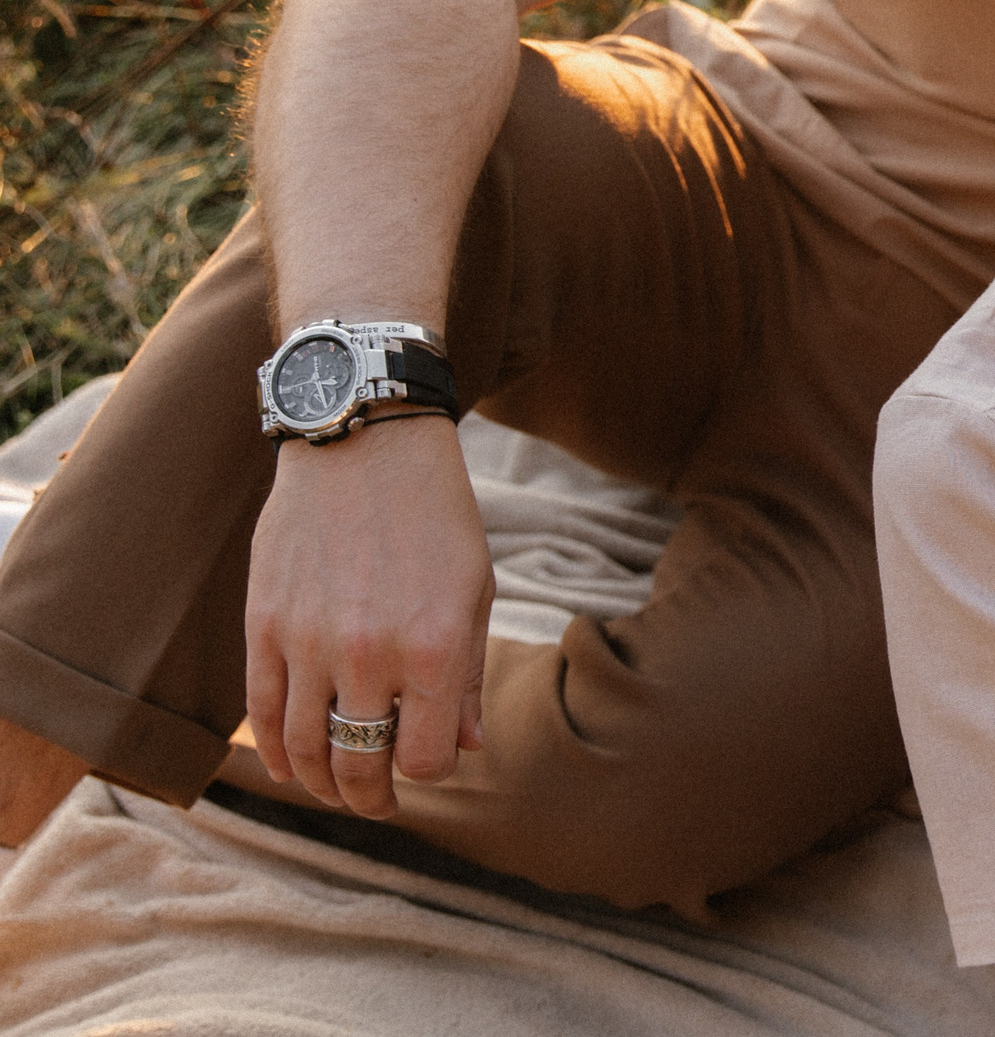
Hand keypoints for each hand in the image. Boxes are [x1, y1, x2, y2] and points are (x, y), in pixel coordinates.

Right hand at [244, 417, 493, 818]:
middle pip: (360, 764)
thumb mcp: (476, 590)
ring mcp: (309, 643)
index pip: (424, 758)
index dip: (427, 769)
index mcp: (434, 650)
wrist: (363, 447)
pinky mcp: (263, 625)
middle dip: (371, 796)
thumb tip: (467, 747)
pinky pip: (262, 710)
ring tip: (336, 792)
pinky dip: (272, 750)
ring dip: (320, 785)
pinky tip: (288, 766)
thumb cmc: (436, 516)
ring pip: (304, 749)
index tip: (428, 759)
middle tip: (378, 804)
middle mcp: (369, 655)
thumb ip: (468, 675)